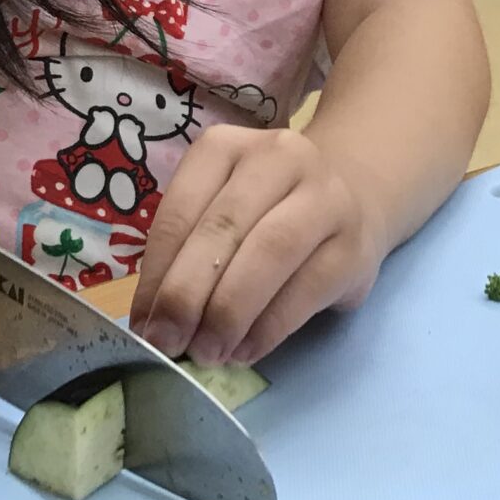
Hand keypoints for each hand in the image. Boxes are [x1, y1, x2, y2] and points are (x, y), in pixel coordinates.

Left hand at [130, 127, 378, 367]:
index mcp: (226, 147)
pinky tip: (244, 350)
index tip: (144, 325)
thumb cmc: (267, 211)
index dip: (158, 273)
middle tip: (168, 344)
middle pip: (223, 229)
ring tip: (207, 352)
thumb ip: (186, 254)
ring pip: (268, 252)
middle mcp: (278, 158)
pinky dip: (268, 327)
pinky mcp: (354, 245)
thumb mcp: (220, 211)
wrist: (355, 195)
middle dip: (188, 294)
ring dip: (229, 311)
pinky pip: (306, 289)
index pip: (181, 211)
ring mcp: (324, 197)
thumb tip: (154, 323)